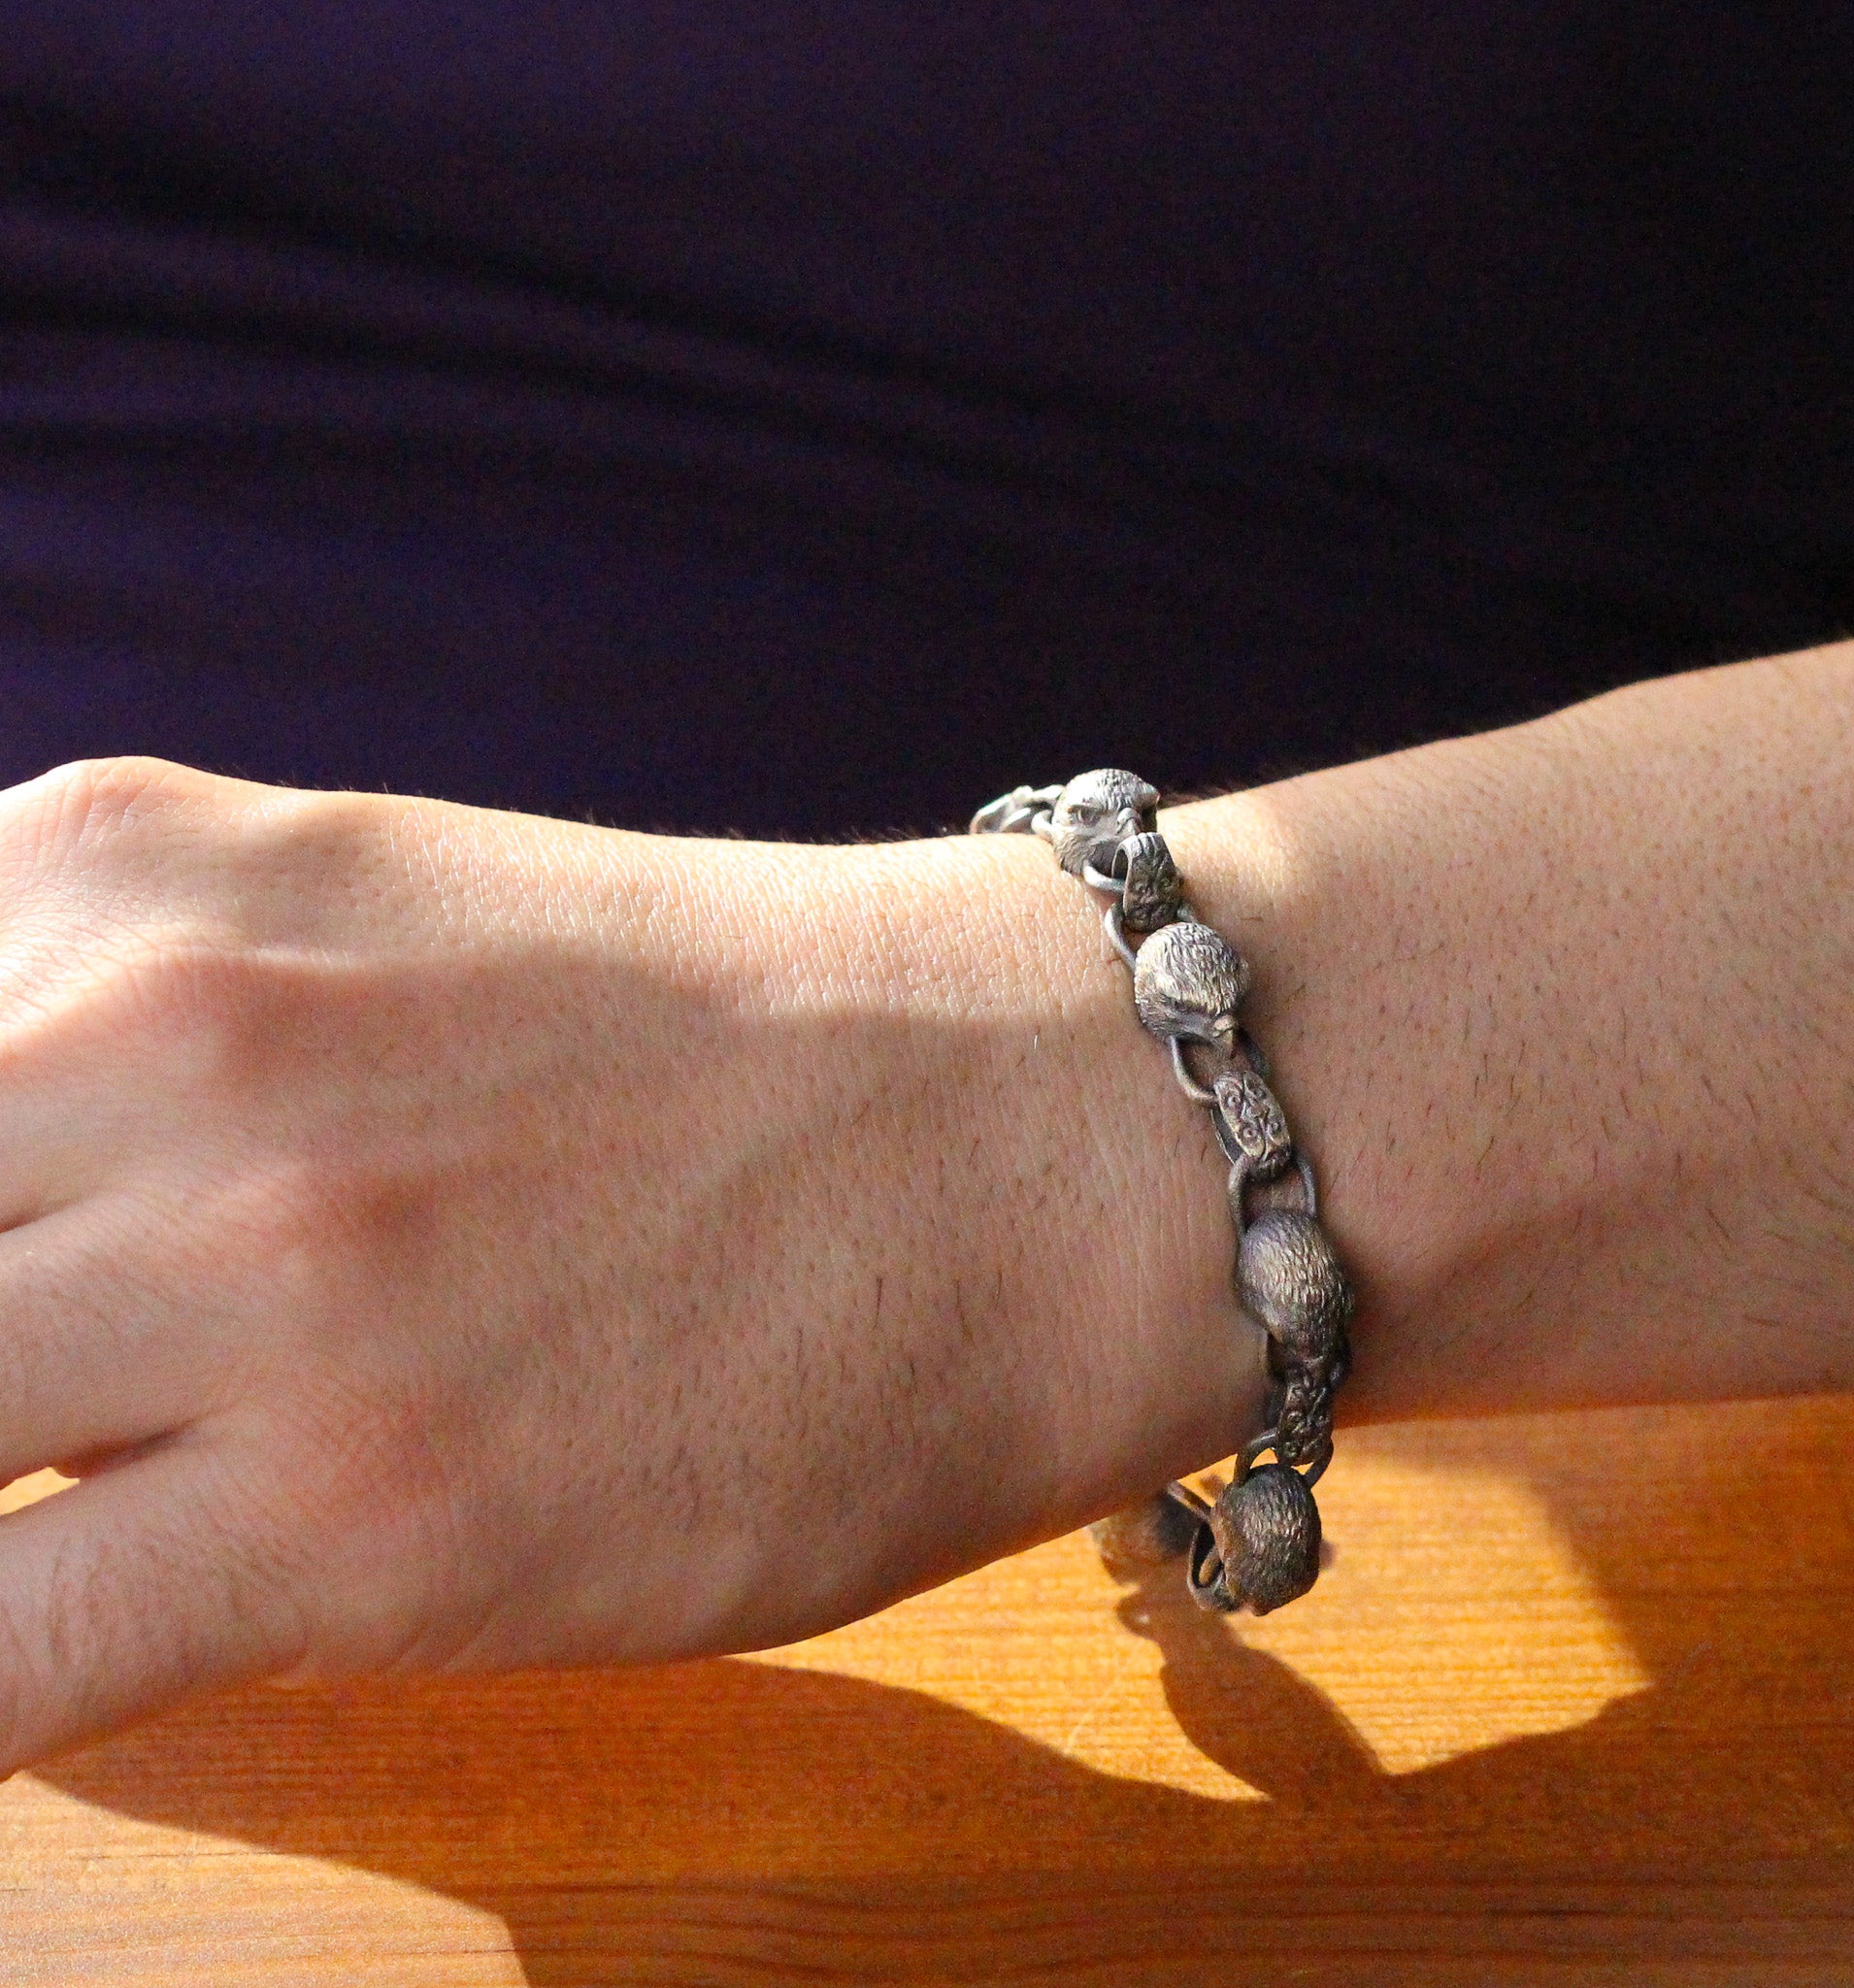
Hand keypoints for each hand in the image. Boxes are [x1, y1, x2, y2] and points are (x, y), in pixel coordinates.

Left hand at [0, 756, 1266, 1772]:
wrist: (1037, 1125)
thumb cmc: (738, 1038)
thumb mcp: (372, 926)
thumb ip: (114, 1026)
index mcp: (137, 870)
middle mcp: (158, 1033)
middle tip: (43, 1400)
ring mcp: (260, 1272)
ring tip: (89, 1487)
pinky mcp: (366, 1510)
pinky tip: (56, 1658)